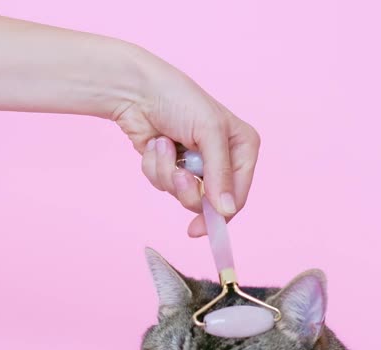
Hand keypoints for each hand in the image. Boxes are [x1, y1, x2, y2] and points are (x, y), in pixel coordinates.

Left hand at [113, 48, 260, 236]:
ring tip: (164, 145)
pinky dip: (154, 166)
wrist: (137, 89)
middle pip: (208, 202)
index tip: (198, 229)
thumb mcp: (209, 132)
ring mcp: (195, 164)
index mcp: (243, 148)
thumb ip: (220, 173)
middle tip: (178, 172)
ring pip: (181, 195)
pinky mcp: (170, 165)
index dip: (219, 216)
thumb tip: (227, 210)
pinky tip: (155, 143)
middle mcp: (222, 159)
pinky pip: (161, 184)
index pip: (237, 196)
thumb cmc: (179, 99)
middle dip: (187, 189)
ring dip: (167, 173)